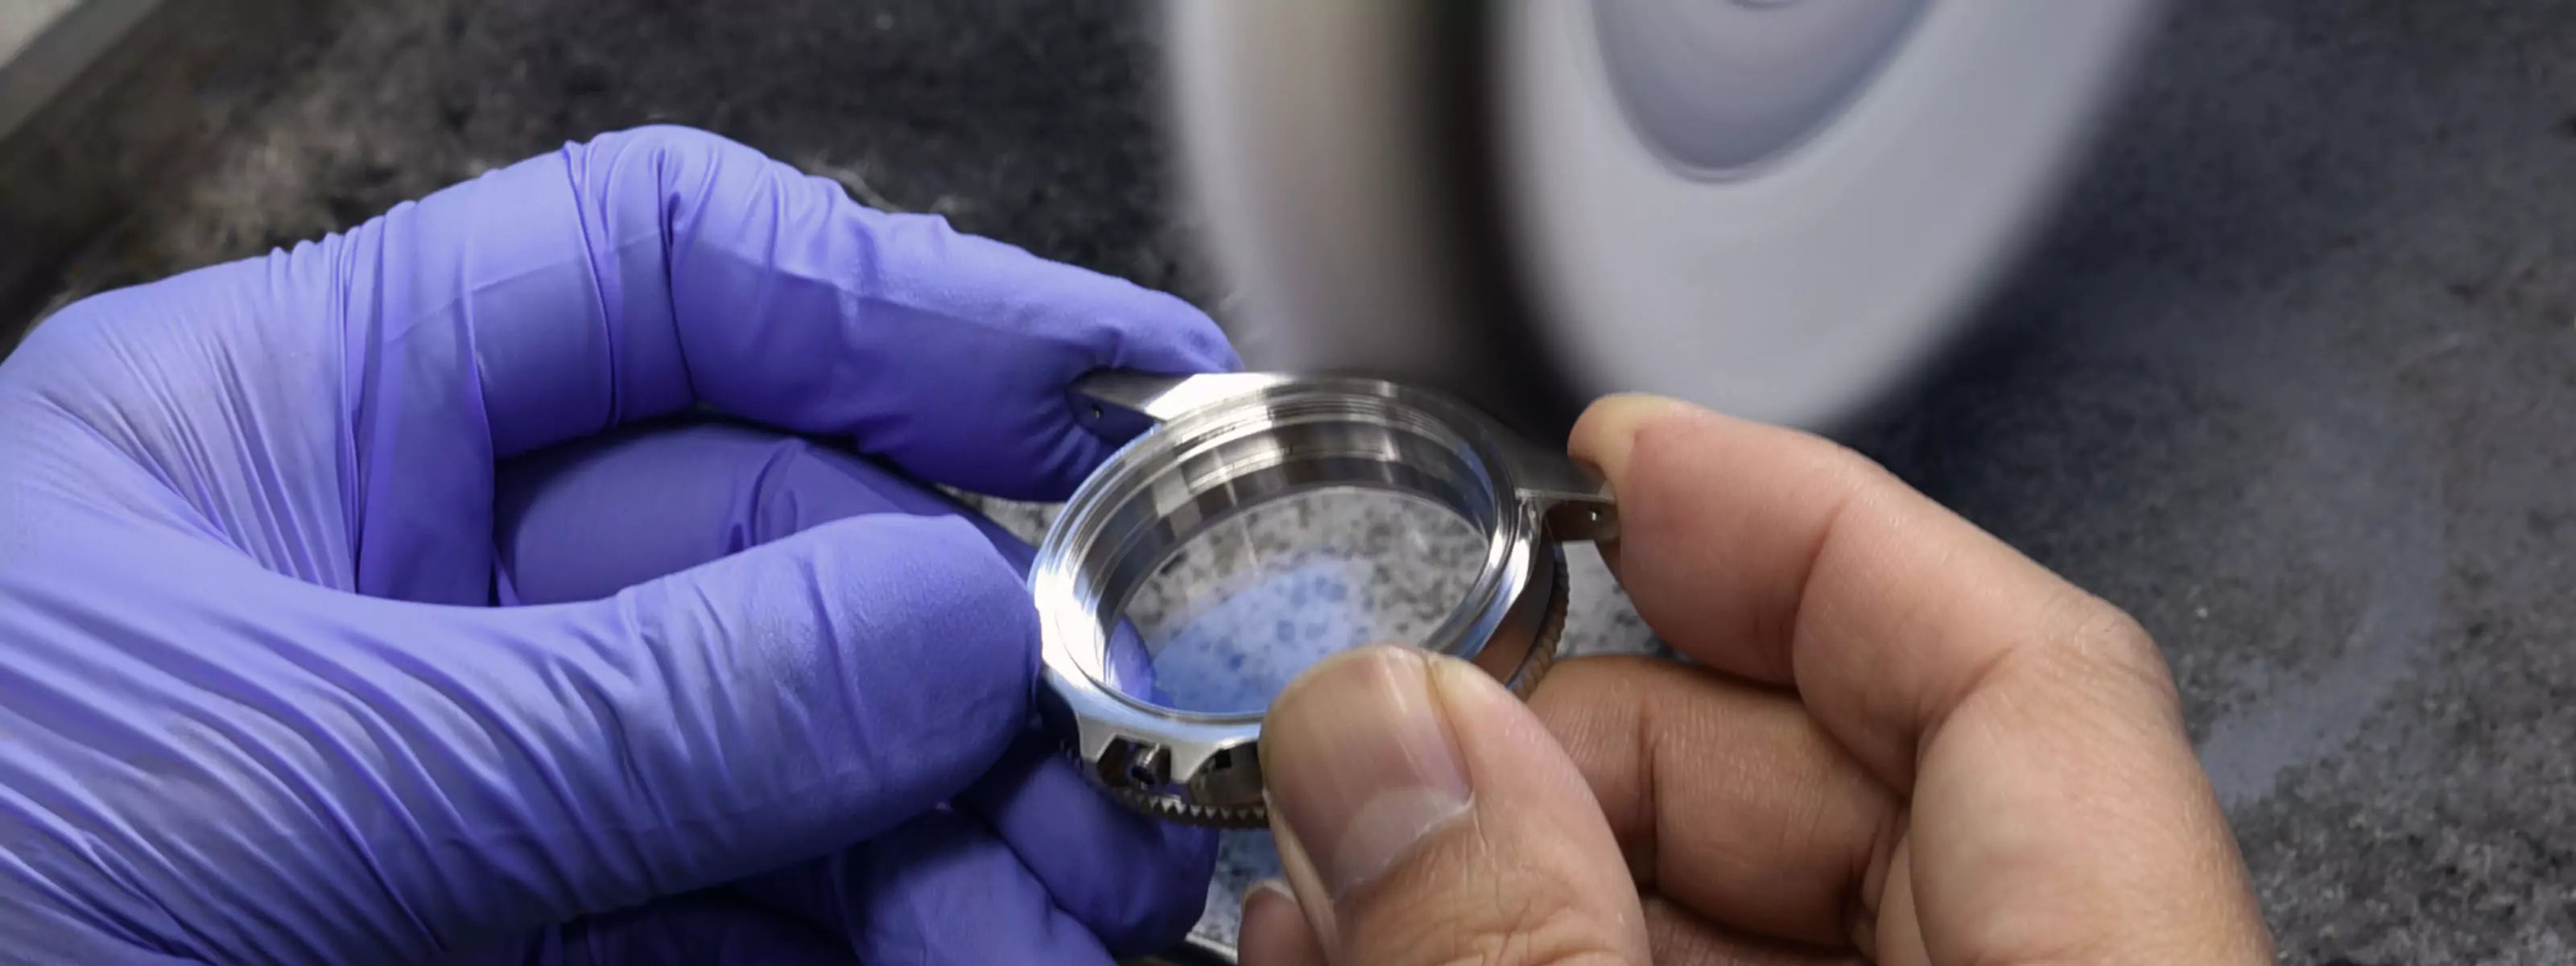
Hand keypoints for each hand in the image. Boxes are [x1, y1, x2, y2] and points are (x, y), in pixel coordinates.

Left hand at [0, 125, 1233, 963]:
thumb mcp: (262, 775)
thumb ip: (628, 707)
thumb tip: (944, 631)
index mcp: (300, 432)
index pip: (659, 276)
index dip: (911, 299)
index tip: (1111, 378)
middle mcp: (423, 595)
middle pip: (781, 543)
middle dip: (968, 641)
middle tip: (1118, 742)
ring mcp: (490, 797)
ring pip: (809, 761)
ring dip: (967, 830)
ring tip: (1065, 912)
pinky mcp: (535, 954)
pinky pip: (771, 923)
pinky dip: (896, 945)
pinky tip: (980, 965)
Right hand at [1237, 396, 2273, 964]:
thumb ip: (1531, 949)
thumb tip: (1386, 744)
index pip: (2026, 680)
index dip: (1813, 530)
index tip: (1620, 463)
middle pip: (1863, 789)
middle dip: (1600, 727)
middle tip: (1404, 727)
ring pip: (1758, 921)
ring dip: (1531, 866)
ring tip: (1345, 866)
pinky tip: (1400, 957)